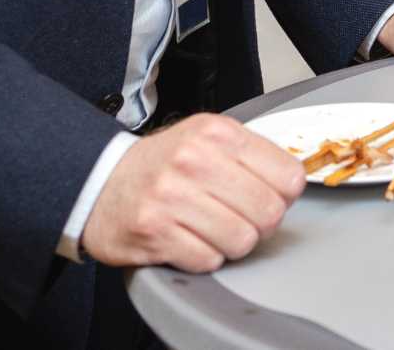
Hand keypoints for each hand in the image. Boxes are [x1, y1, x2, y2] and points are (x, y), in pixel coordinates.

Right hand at [81, 114, 305, 272]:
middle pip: (269, 212)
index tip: (271, 197)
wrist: (101, 182)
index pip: (288, 175)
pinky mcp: (154, 233)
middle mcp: (194, 161)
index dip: (285, 195)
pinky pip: (208, 260)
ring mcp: (172, 197)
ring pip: (241, 240)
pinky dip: (204, 257)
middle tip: (242, 219)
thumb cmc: (162, 163)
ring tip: (213, 230)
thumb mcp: (207, 138)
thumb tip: (292, 183)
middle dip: (261, 224)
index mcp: (217, 133)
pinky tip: (190, 240)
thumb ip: (250, 155)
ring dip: (232, 243)